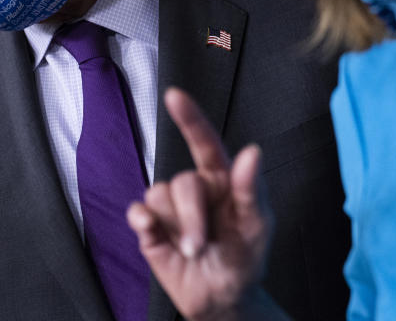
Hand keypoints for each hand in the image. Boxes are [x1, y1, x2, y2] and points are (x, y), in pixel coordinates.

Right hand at [127, 88, 274, 320]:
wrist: (224, 300)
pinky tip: (153, 232)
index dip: (190, 118)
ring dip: (178, 226)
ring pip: (159, 194)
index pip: (204, 142)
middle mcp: (194, 188)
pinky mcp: (150, 227)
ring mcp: (170, 208)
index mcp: (222, 179)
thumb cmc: (244, 258)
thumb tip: (251, 152)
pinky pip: (138, 211)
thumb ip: (252, 189)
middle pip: (182, 181)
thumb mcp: (257, 226)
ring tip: (193, 249)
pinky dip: (144, 222)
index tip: (175, 96)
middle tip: (203, 244)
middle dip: (192, 214)